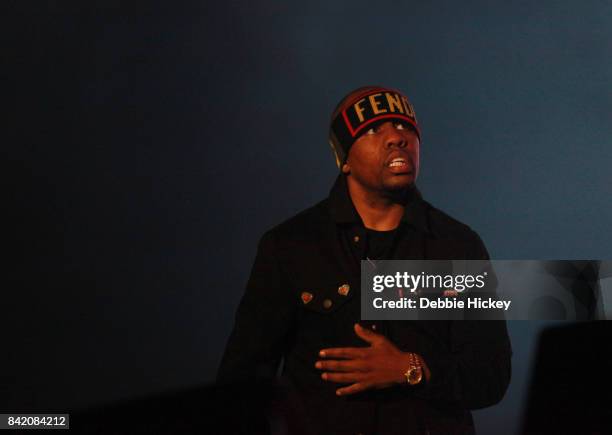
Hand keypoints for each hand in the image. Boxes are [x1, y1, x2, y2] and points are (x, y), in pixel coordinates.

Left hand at [315, 323, 429, 395]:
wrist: (404, 367)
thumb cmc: (392, 352)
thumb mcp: (379, 340)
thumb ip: (366, 334)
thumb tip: (355, 326)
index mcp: (363, 353)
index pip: (343, 352)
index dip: (331, 352)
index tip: (321, 353)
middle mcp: (361, 365)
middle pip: (341, 365)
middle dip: (328, 365)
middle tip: (317, 365)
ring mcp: (365, 376)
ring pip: (345, 377)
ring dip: (333, 377)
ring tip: (323, 376)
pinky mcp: (369, 385)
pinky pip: (356, 389)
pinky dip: (346, 391)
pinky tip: (338, 392)